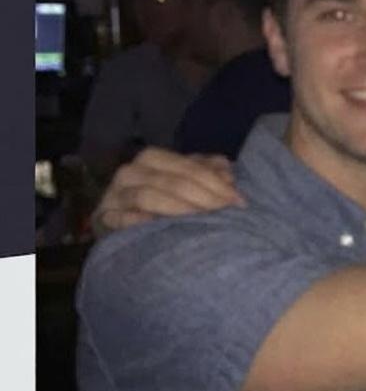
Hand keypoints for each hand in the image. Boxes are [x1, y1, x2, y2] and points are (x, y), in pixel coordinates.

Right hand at [91, 148, 245, 235]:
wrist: (133, 231)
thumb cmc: (169, 203)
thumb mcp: (191, 183)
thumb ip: (209, 173)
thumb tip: (227, 173)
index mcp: (151, 159)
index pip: (187, 167)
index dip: (215, 182)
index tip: (238, 201)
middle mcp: (129, 173)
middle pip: (169, 181)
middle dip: (203, 197)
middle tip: (225, 213)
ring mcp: (112, 196)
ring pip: (146, 197)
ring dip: (178, 209)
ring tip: (203, 221)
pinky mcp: (102, 220)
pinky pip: (118, 218)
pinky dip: (138, 221)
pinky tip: (158, 227)